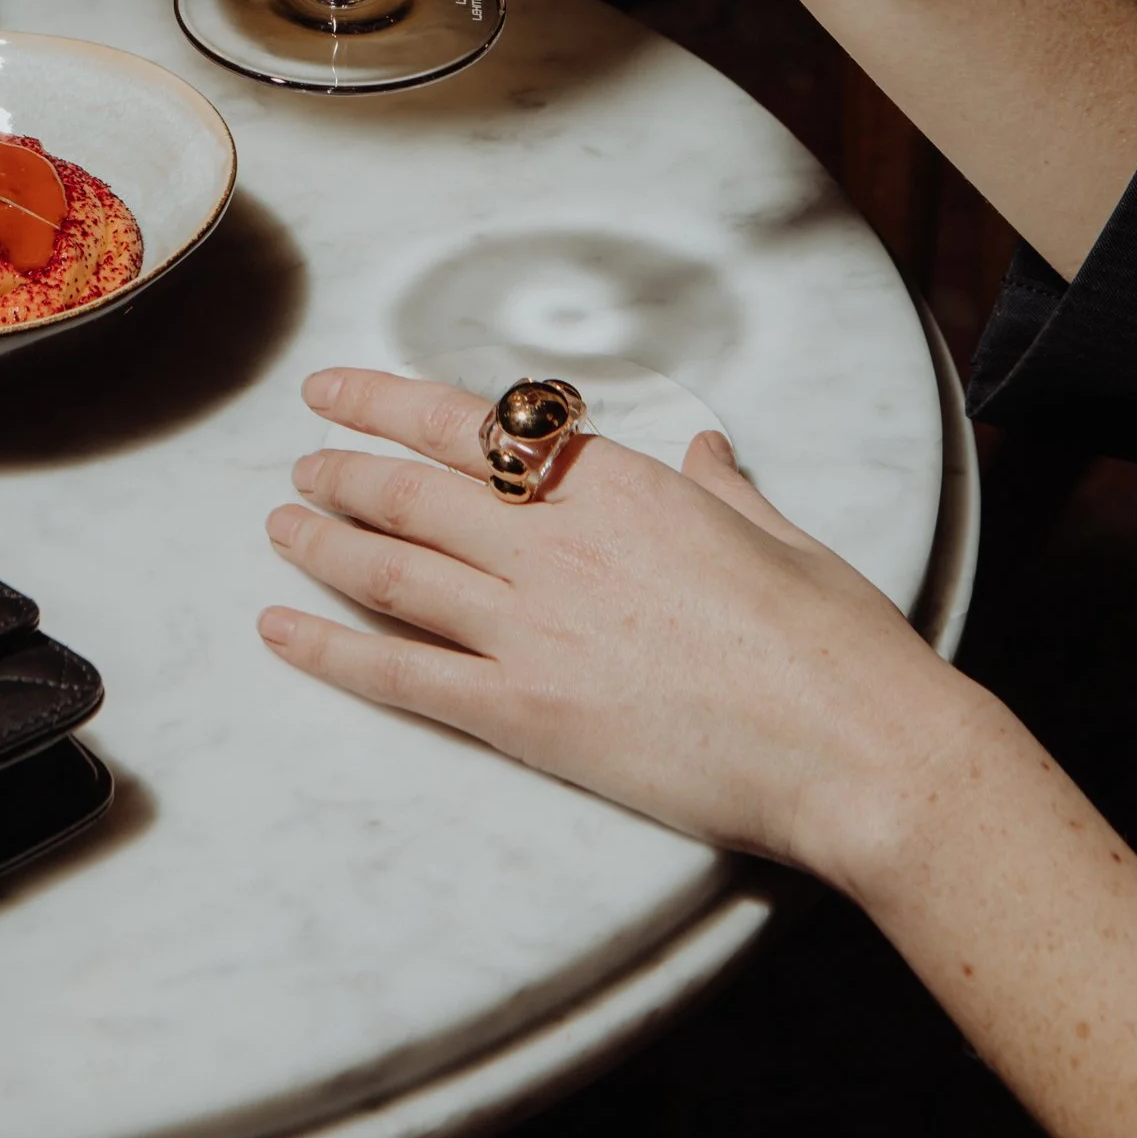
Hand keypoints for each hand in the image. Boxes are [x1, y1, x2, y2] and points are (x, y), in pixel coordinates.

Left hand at [261, 367, 980, 889]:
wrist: (857, 746)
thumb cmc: (833, 641)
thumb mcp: (778, 534)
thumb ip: (724, 489)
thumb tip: (710, 454)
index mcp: (615, 487)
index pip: (467, 424)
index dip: (383, 402)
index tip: (332, 391)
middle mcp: (555, 544)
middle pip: (410, 492)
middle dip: (342, 472)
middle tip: (299, 465)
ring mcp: (532, 630)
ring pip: (390, 571)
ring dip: (322, 544)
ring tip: (279, 527)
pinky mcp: (527, 714)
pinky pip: (401, 676)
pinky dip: (329, 650)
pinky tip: (279, 631)